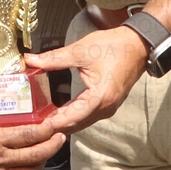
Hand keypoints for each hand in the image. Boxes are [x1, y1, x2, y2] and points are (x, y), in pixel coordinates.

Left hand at [29, 26, 146, 134]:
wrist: (139, 44)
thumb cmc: (117, 46)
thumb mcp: (81, 50)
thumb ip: (54, 58)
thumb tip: (31, 60)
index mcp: (100, 98)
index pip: (70, 118)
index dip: (50, 123)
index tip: (33, 125)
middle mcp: (106, 108)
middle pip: (74, 125)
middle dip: (53, 125)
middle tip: (31, 124)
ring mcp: (108, 108)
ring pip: (80, 122)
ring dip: (61, 122)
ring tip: (40, 120)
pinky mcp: (107, 104)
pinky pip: (86, 116)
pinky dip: (71, 116)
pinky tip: (56, 113)